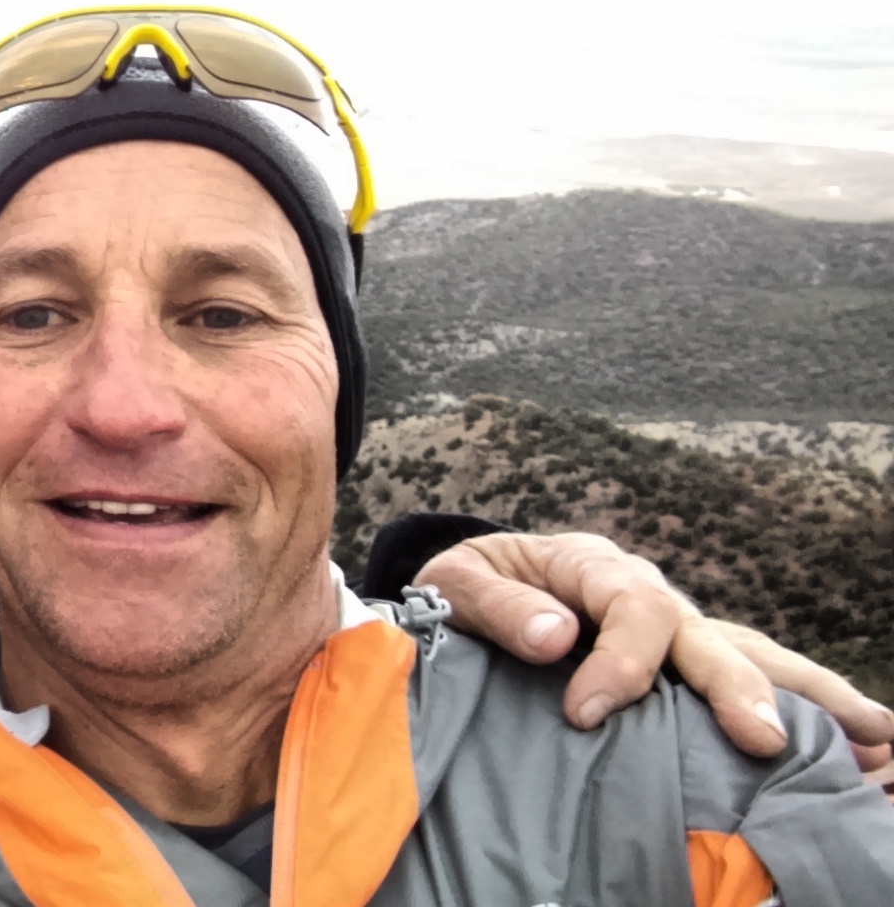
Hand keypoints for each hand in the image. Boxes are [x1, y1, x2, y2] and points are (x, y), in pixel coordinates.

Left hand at [416, 531, 893, 772]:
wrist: (475, 585)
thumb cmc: (466, 585)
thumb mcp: (456, 581)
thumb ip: (500, 605)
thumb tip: (554, 638)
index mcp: (593, 565)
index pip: (631, 605)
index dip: (620, 660)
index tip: (586, 712)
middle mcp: (647, 594)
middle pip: (707, 635)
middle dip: (738, 687)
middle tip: (759, 740)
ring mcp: (675, 629)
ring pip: (749, 655)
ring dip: (808, 696)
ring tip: (875, 737)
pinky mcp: (682, 663)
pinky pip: (746, 678)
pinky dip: (801, 708)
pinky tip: (858, 744)